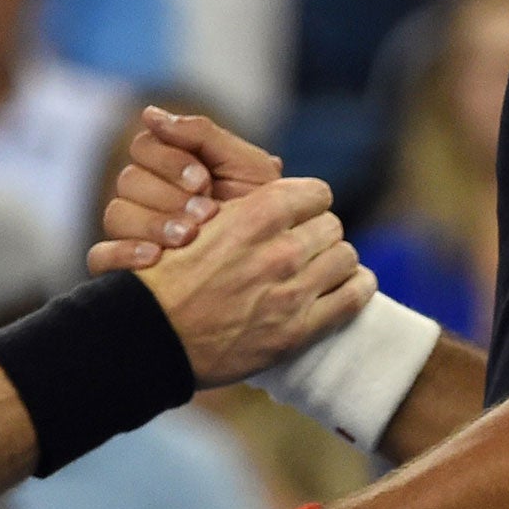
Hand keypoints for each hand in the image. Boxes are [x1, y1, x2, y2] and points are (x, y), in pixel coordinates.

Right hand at [89, 107, 282, 273]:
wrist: (274, 270)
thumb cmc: (265, 214)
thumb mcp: (246, 167)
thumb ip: (203, 134)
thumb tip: (149, 113)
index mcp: (170, 166)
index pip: (144, 147)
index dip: (171, 161)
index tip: (204, 181)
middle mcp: (146, 196)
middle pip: (128, 179)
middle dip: (169, 196)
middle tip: (205, 215)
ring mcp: (133, 232)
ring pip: (116, 213)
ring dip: (153, 223)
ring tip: (187, 240)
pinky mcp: (123, 266)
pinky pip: (100, 256)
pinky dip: (123, 254)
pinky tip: (155, 259)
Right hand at [137, 175, 372, 386]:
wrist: (151, 337)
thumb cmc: (168, 277)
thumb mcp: (197, 221)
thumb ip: (240, 203)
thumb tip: (272, 171)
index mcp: (255, 215)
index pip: (315, 192)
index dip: (308, 201)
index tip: (301, 212)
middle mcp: (280, 250)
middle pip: (331, 225)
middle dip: (319, 232)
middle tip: (306, 244)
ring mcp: (291, 292)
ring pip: (346, 257)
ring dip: (335, 259)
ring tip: (322, 267)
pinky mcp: (297, 331)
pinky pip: (353, 298)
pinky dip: (357, 287)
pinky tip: (350, 285)